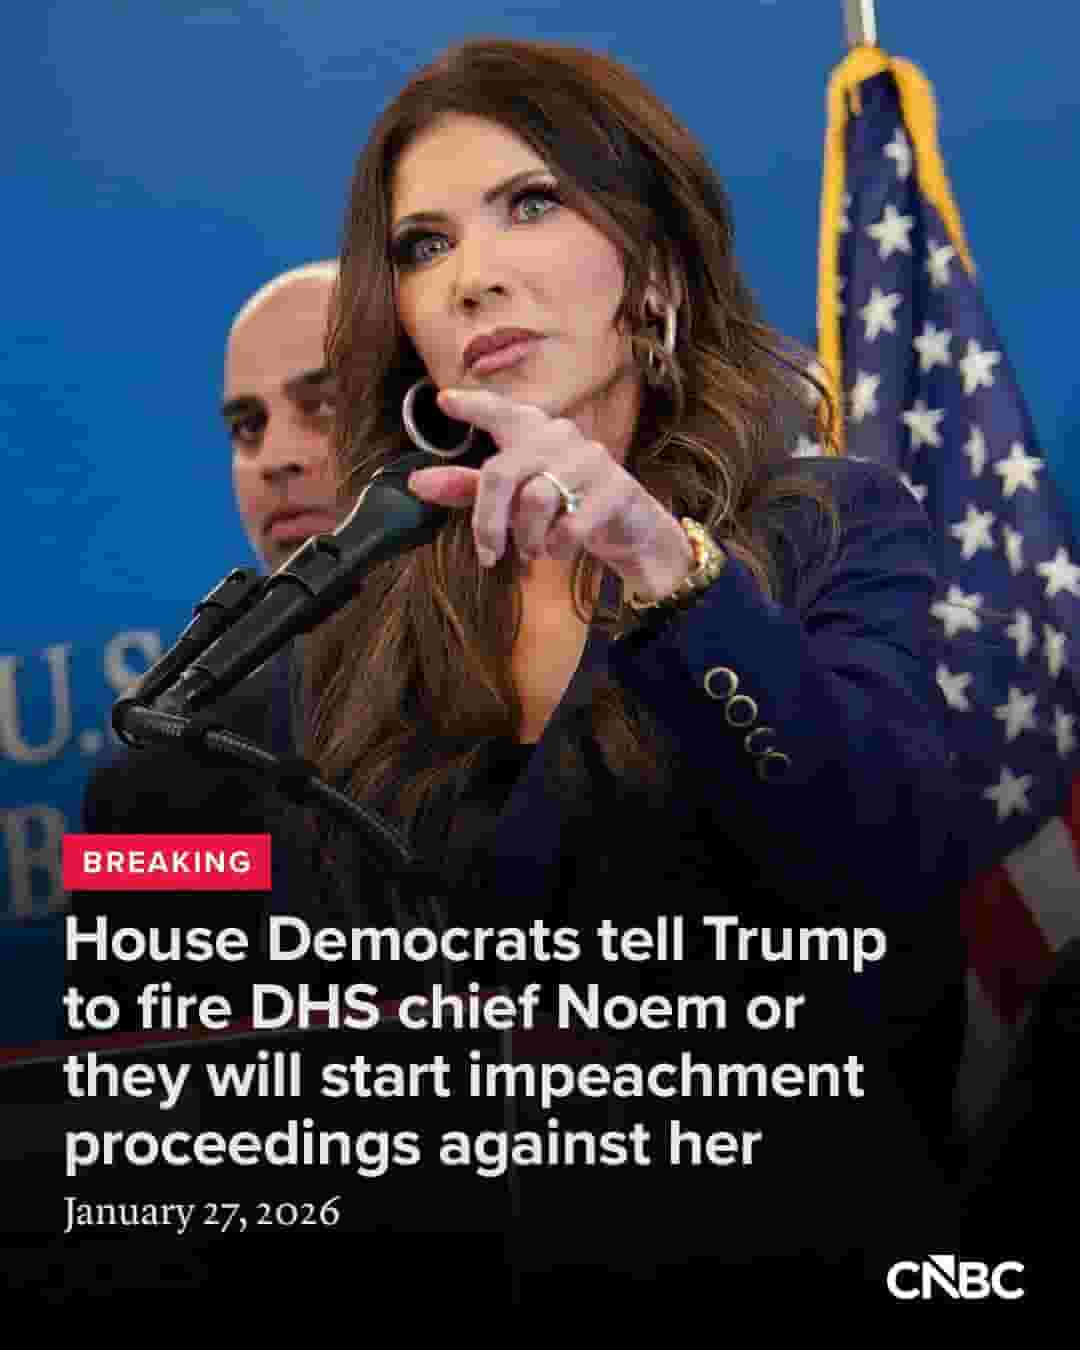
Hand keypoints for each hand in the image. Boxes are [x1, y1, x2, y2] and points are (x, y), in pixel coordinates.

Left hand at [406, 388, 693, 600]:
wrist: (632, 530)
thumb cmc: (565, 506)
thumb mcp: (515, 498)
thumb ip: (468, 488)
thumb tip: (415, 482)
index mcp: (534, 432)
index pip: (501, 412)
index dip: (473, 406)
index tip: (444, 401)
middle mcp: (561, 436)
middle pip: (502, 472)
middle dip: (488, 521)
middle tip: (488, 554)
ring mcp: (590, 461)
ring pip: (534, 500)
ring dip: (527, 537)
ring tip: (534, 550)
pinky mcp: (614, 490)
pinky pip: (569, 525)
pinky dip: (557, 547)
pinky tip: (559, 550)